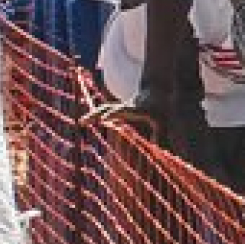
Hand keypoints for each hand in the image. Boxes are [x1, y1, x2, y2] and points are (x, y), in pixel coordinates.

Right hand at [84, 87, 204, 155]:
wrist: (156, 92)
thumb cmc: (159, 109)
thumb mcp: (163, 122)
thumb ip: (160, 136)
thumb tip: (158, 151)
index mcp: (135, 108)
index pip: (122, 111)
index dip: (113, 114)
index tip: (104, 120)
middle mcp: (125, 107)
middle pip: (108, 108)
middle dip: (96, 113)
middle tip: (83, 120)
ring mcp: (120, 107)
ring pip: (103, 108)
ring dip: (92, 114)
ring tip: (81, 122)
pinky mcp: (117, 110)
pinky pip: (103, 111)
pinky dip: (94, 115)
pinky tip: (85, 121)